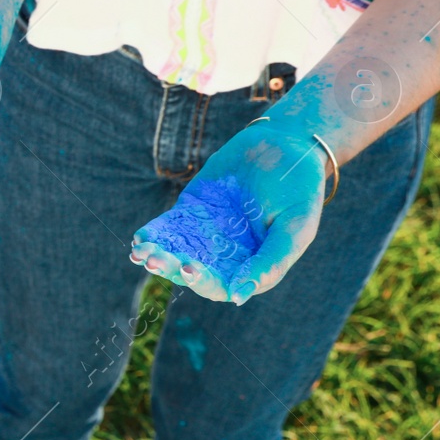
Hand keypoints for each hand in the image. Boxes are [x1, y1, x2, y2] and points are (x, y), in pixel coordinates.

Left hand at [131, 123, 331, 304]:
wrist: (286, 144)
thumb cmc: (299, 190)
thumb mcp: (296, 227)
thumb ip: (271, 261)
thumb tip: (238, 296)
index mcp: (250, 266)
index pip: (221, 285)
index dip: (204, 282)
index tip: (191, 270)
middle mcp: (225, 255)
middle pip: (192, 271)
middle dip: (172, 268)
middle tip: (155, 260)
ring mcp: (205, 233)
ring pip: (175, 251)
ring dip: (157, 255)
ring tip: (141, 252)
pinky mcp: (190, 211)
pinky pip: (167, 228)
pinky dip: (153, 234)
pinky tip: (141, 238)